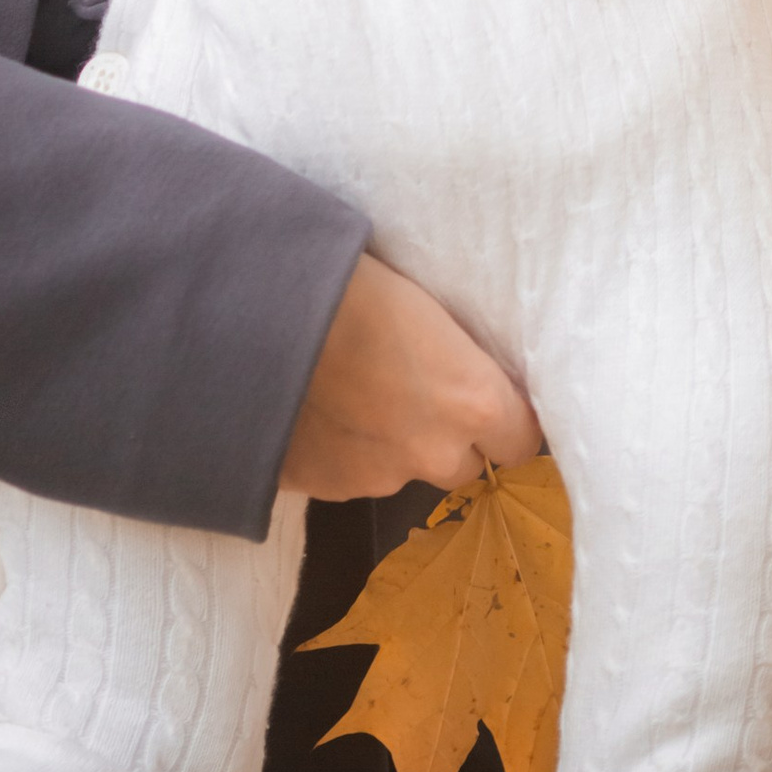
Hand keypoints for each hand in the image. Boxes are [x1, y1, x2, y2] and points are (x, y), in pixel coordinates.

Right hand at [280, 253, 542, 499]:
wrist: (250, 316)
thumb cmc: (346, 282)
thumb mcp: (421, 305)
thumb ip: (453, 356)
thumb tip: (461, 368)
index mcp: (471, 400)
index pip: (521, 439)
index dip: (503, 419)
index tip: (483, 398)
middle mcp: (433, 452)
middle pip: (463, 464)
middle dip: (445, 436)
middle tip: (408, 391)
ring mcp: (377, 478)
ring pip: (400, 469)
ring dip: (387, 442)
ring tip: (345, 393)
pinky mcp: (326, 489)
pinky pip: (348, 473)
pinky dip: (338, 449)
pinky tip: (310, 409)